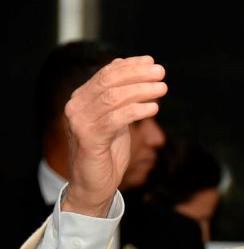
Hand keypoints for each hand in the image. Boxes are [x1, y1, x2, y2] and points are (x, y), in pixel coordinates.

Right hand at [63, 55, 166, 216]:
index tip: (152, 62)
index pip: (106, 74)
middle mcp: (76, 106)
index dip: (130, 66)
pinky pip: (115, 118)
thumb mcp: (116, 121)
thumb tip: (132, 72)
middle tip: (161, 73)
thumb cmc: (107, 153)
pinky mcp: (88, 138)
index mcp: (82, 99)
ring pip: (113, 97)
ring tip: (162, 88)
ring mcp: (80, 122)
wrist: (93, 186)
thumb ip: (120, 100)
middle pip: (109, 82)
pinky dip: (136, 110)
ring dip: (141, 90)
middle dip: (137, 74)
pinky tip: (154, 108)